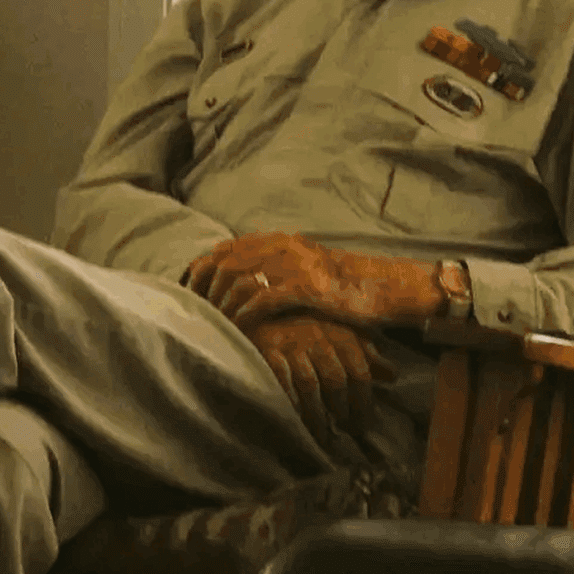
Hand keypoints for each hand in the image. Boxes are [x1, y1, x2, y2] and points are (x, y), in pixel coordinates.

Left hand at [186, 231, 442, 331]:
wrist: (382, 287)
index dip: (202, 273)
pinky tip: (239, 333)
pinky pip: (261, 299)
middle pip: (224, 263)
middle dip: (205, 293)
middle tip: (197, 320)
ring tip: (216, 329)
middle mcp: (281, 245)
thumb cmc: (342, 287)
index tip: (191, 299)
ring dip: (222, 307)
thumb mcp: (304, 271)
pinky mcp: (305, 285)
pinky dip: (244, 317)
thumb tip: (237, 287)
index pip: (224, 250)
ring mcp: (293, 263)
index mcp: (278, 240)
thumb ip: (273, 271)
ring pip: (238, 280)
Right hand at [246, 315, 398, 445]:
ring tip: (325, 436)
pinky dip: (291, 404)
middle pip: (336, 379)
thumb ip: (365, 351)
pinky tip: (297, 421)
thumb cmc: (307, 324)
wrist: (262, 306)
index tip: (367, 422)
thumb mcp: (338, 331)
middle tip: (348, 431)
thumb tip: (391, 375)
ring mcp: (290, 344)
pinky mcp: (266, 352)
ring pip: (310, 385)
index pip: (359, 369)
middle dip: (344, 410)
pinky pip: (282, 384)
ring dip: (319, 415)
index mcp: (338, 331)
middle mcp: (316, 335)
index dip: (365, 399)